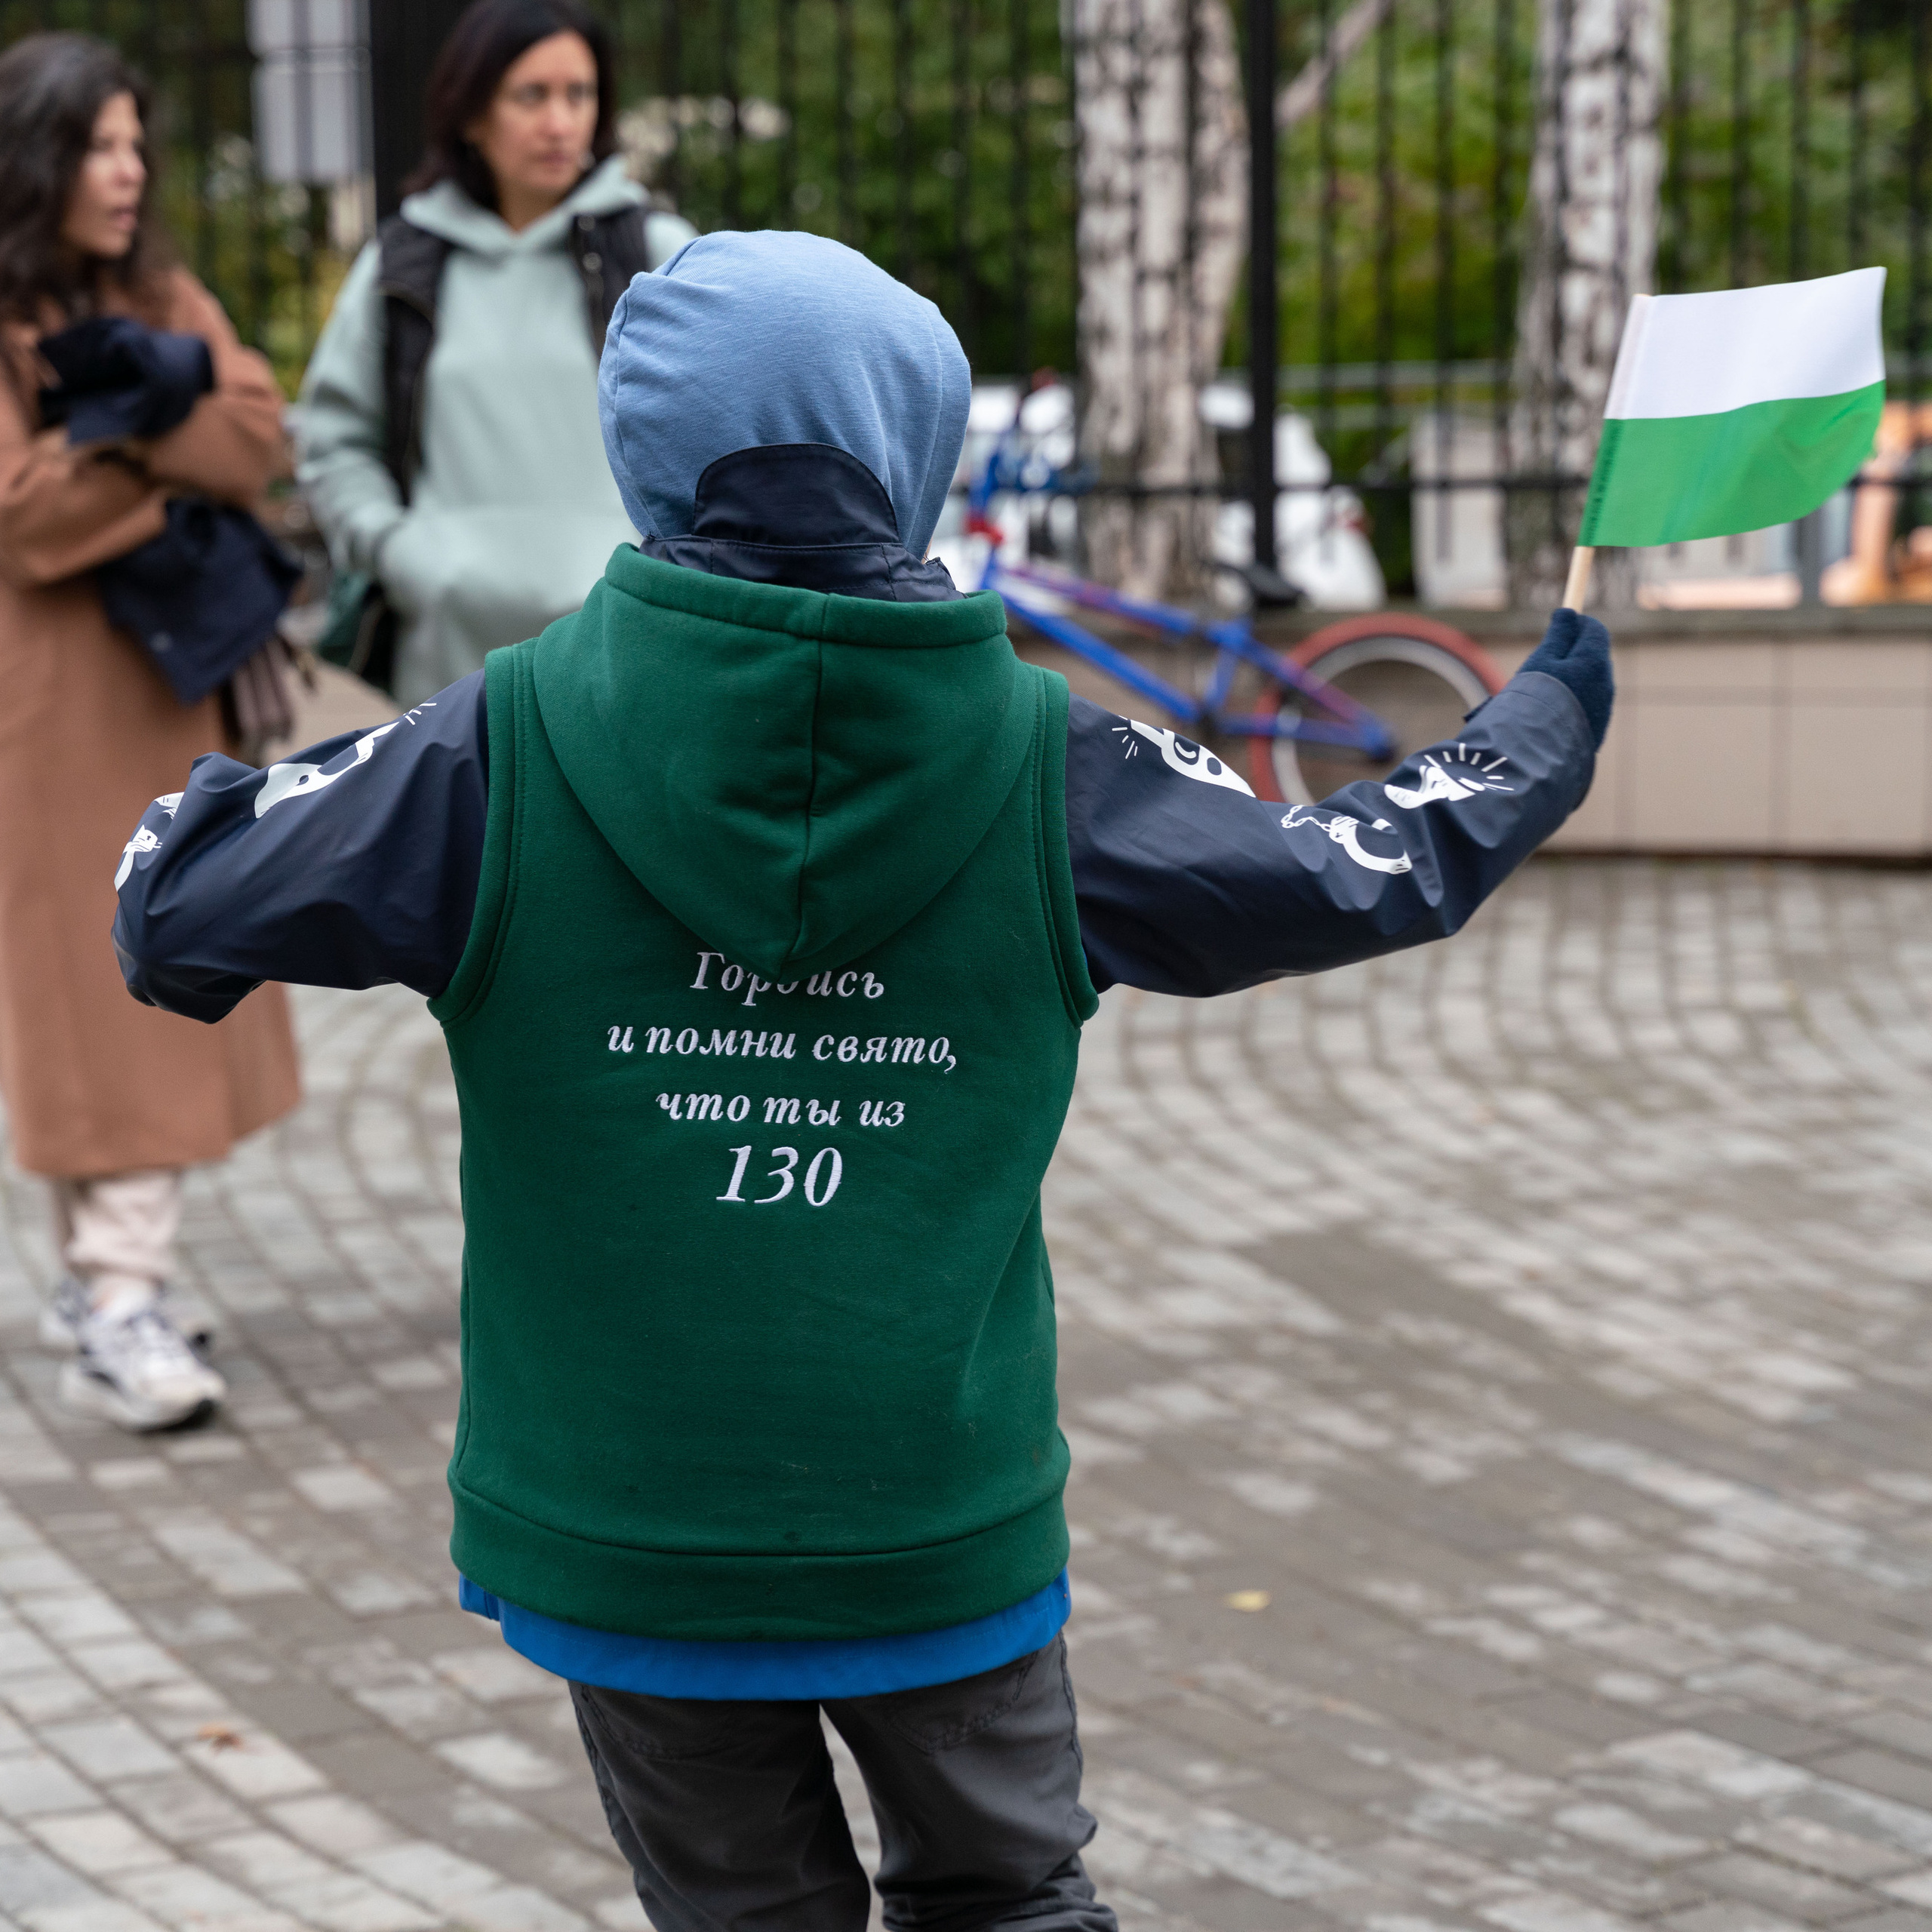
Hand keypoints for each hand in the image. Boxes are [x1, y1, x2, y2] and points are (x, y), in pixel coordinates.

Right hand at [1517, 607, 1611, 749]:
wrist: (1539, 752)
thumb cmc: (1536, 699)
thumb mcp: (1542, 660)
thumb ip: (1558, 635)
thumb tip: (1569, 613)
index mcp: (1594, 661)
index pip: (1594, 630)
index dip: (1575, 625)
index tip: (1556, 628)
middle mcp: (1605, 682)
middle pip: (1593, 656)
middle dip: (1572, 654)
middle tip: (1542, 664)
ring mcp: (1604, 707)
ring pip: (1590, 682)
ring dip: (1572, 680)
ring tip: (1543, 694)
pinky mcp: (1598, 728)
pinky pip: (1588, 705)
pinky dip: (1573, 702)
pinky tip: (1551, 713)